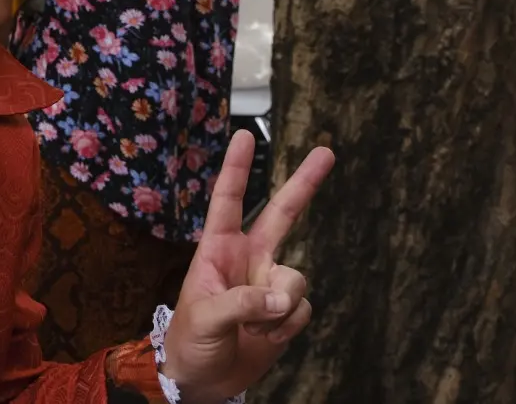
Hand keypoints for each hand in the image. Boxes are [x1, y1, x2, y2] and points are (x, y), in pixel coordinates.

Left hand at [161, 131, 335, 400]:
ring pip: (297, 278)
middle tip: (326, 151)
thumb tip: (280, 299)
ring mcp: (269, 284)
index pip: (228, 201)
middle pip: (283, 214)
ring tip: (253, 327)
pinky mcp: (285, 312)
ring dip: (281, 306)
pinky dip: (287, 328)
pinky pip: (302, 309)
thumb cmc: (189, 342)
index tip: (244, 135)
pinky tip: (264, 338)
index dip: (236, 168)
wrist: (203, 381)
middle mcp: (248, 259)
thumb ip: (242, 304)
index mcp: (217, 249)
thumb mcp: (205, 318)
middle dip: (304, 184)